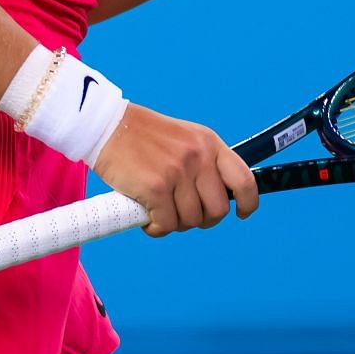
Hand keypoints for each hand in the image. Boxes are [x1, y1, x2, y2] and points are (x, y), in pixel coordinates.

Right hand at [91, 103, 258, 235]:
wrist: (107, 125)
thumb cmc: (142, 136)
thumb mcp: (184, 139)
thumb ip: (202, 163)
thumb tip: (214, 198)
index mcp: (210, 143)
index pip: (244, 180)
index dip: (248, 203)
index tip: (242, 214)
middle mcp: (199, 157)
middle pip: (218, 209)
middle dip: (201, 219)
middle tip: (180, 213)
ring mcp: (178, 172)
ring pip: (191, 221)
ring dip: (174, 223)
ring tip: (158, 210)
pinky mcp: (156, 187)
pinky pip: (166, 225)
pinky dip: (156, 228)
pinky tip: (146, 216)